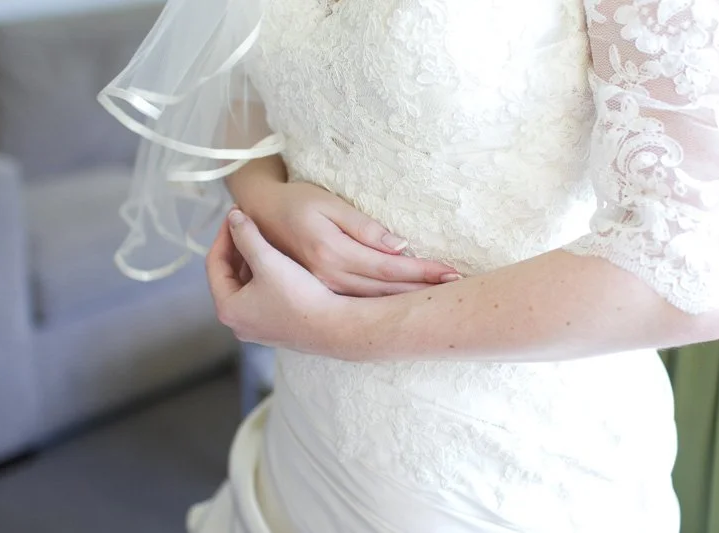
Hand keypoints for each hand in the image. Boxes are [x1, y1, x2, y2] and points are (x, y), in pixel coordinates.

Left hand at [207, 209, 347, 352]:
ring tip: (264, 240)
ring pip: (247, 287)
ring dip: (252, 262)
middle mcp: (238, 323)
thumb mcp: (268, 260)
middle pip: (229, 276)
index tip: (234, 216)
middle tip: (248, 226)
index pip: (214, 264)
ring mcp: (257, 328)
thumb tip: (233, 217)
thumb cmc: (300, 297)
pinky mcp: (276, 329)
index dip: (224, 236)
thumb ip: (246, 236)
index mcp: (228, 308)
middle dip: (238, 249)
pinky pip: (262, 297)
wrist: (334, 327)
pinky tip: (280, 263)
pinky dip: (265, 277)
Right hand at [243, 180, 459, 296]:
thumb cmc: (295, 202)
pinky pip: (360, 303)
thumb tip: (399, 245)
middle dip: (423, 290)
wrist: (258, 215)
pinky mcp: (322, 291)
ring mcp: (325, 288)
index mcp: (333, 253)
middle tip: (459, 290)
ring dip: (408, 301)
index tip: (452, 274)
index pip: (390, 267)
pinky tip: (404, 305)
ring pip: (375, 301)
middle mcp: (330, 277)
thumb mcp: (327, 204)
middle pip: (387, 290)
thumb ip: (363, 226)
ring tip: (439, 300)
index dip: (422, 271)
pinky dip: (386, 305)